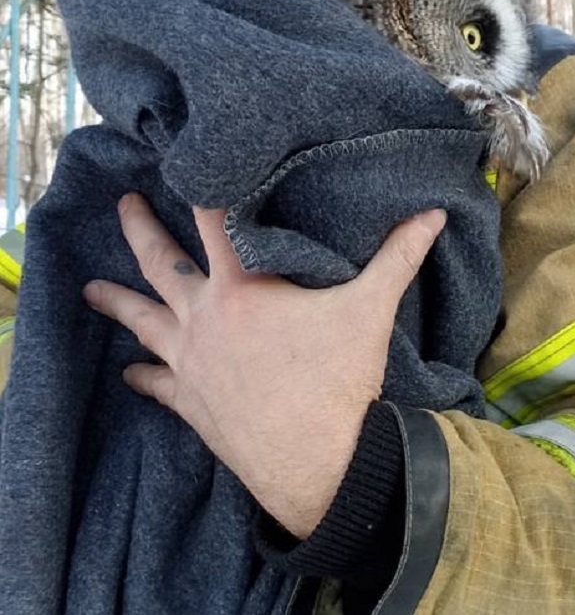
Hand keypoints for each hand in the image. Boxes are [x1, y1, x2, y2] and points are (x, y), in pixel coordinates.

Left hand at [83, 193, 444, 538]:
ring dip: (117, 303)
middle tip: (121, 204)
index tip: (186, 166)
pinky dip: (142, 375)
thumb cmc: (339, 379)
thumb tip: (433, 214)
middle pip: (159, 265)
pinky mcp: (191, 402)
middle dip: (139, 230)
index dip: (202, 193)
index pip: (216, 225)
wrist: (319, 461)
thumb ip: (399, 257)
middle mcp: (205, 319)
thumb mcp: (372, 309)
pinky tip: (131, 372)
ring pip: (142, 322)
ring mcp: (191, 363)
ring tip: (90, 289)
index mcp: (243, 288)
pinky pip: (156, 383)